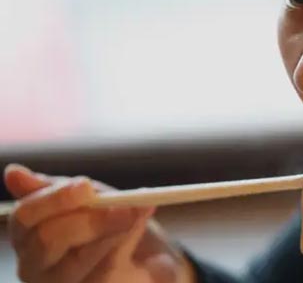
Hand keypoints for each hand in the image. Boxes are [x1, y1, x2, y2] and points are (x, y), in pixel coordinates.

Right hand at [4, 164, 196, 282]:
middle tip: (123, 206)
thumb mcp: (91, 200)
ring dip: (114, 233)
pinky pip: (106, 275)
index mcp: (30, 236)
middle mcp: (37, 267)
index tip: (85, 185)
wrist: (147, 260)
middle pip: (47, 240)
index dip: (53, 199)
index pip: (25, 217)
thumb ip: (60, 190)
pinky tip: (140, 238)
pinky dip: (127, 249)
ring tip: (138, 214)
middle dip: (88, 219)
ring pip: (79, 261)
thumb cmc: (110, 226)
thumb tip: (13, 172)